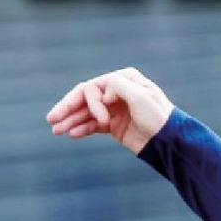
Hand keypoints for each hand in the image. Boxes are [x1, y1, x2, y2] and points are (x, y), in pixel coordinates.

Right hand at [46, 67, 174, 154]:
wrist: (169, 141)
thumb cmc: (158, 116)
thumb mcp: (140, 96)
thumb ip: (118, 86)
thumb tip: (101, 92)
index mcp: (123, 79)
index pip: (93, 87)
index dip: (89, 102)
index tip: (103, 119)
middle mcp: (116, 91)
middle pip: (84, 98)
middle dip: (68, 109)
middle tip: (51, 120)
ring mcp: (114, 109)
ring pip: (86, 113)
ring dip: (71, 121)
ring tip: (56, 131)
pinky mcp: (114, 125)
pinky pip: (92, 125)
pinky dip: (81, 128)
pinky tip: (71, 134)